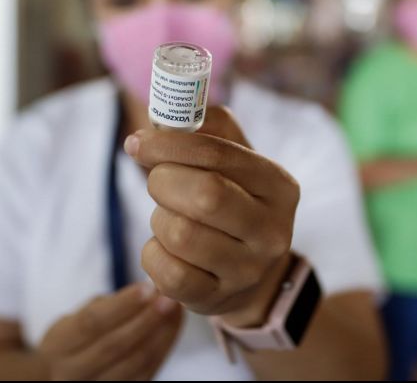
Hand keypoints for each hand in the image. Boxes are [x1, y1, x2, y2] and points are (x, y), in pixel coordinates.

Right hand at [38, 283, 182, 379]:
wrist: (63, 376)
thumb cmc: (74, 340)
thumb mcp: (75, 319)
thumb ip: (106, 306)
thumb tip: (147, 290)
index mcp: (59, 345)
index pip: (93, 322)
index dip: (123, 305)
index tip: (148, 287)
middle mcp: (73, 371)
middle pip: (115, 346)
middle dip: (146, 320)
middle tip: (169, 298)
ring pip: (135, 364)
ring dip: (161, 335)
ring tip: (176, 310)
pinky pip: (146, 373)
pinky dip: (163, 349)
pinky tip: (173, 328)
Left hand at [125, 106, 299, 327]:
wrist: (253, 274)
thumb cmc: (234, 201)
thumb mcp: (235, 160)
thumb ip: (208, 127)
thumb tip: (163, 116)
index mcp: (278, 185)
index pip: (219, 153)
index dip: (169, 144)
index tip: (138, 142)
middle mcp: (271, 230)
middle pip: (203, 194)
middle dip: (164, 181)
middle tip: (158, 182)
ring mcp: (248, 270)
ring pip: (179, 234)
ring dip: (158, 219)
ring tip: (169, 217)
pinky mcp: (218, 299)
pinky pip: (168, 274)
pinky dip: (153, 255)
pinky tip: (165, 249)